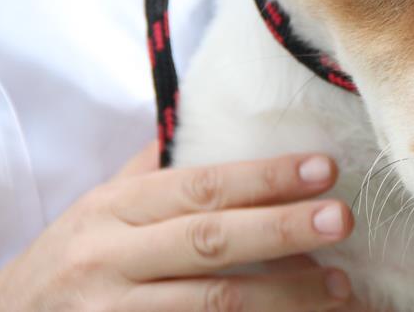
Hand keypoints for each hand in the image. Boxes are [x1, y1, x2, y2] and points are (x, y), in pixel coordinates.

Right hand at [0, 143, 356, 310]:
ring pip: (214, 306)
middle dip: (282, 230)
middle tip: (342, 220)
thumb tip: (224, 121)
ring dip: (284, 296)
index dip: (263, 178)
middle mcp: (113, 259)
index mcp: (115, 209)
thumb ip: (159, 171)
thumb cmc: (71, 258)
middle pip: (211, 243)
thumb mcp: (102, 208)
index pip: (199, 187)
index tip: (322, 168)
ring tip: (340, 287)